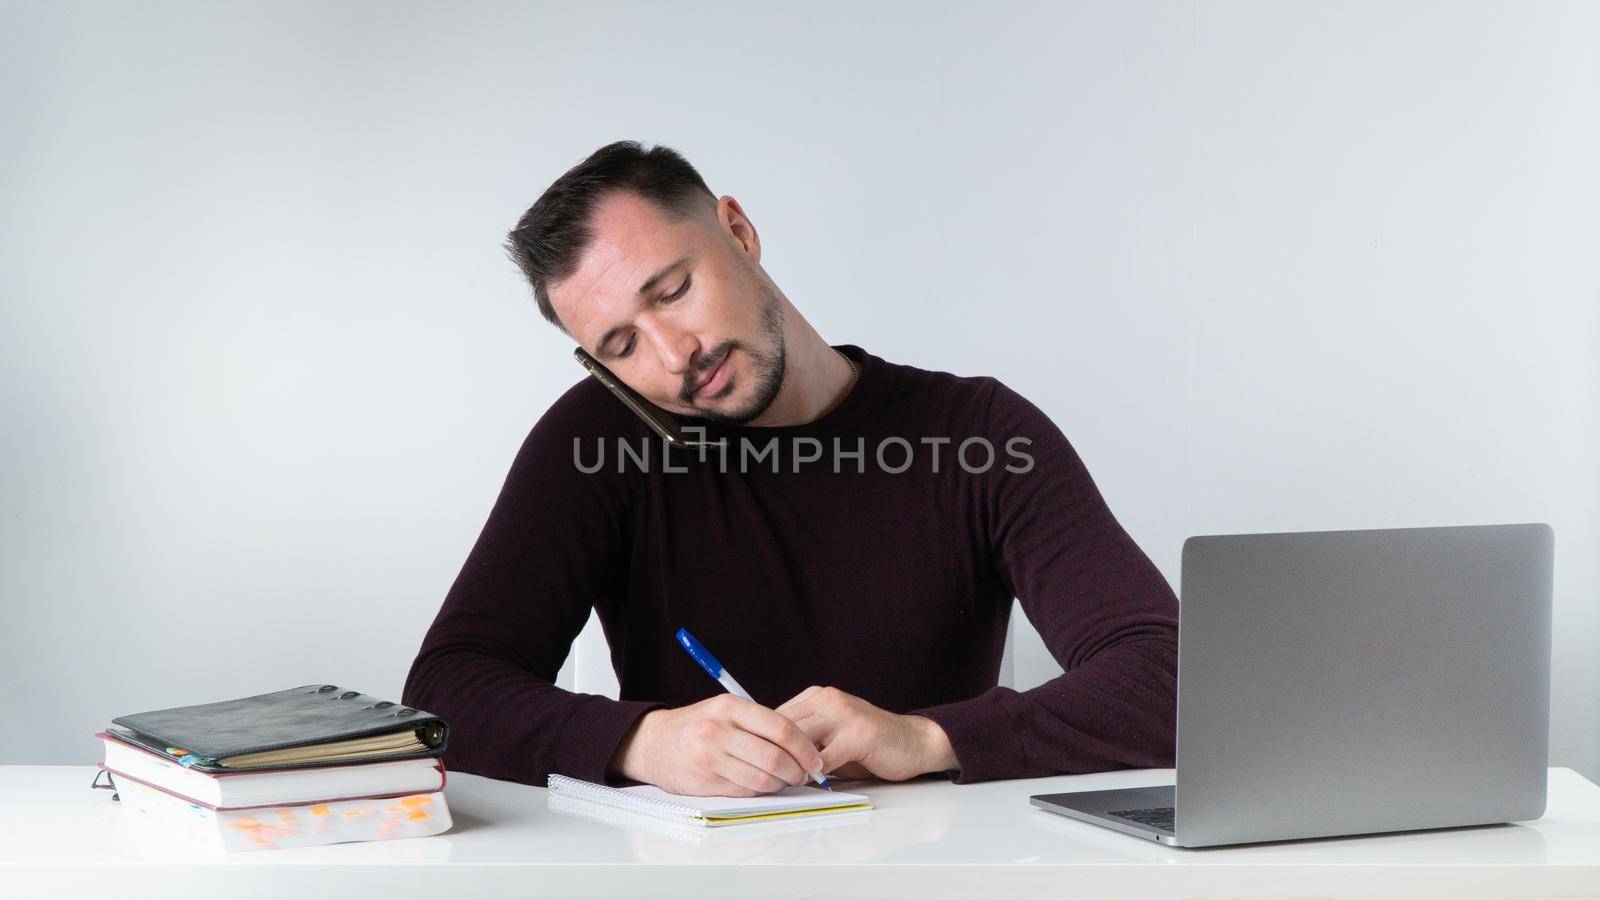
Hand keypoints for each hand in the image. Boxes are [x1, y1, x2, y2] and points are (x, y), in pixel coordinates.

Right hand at [609, 694, 825, 796]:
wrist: (652, 742)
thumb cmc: (697, 725)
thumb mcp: (724, 710)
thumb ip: (758, 722)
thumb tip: (800, 745)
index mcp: (729, 707)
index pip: (780, 727)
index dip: (804, 747)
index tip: (815, 758)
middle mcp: (718, 731)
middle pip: (774, 756)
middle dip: (798, 770)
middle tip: (805, 774)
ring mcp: (709, 758)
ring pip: (762, 778)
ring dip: (781, 784)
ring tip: (786, 780)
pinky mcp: (704, 781)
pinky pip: (745, 791)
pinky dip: (761, 791)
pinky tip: (764, 785)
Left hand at [776, 686, 957, 781]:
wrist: (913, 742)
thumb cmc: (869, 743)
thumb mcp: (830, 735)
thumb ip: (804, 740)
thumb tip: (769, 758)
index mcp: (817, 696)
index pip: (776, 716)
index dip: (764, 740)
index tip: (755, 761)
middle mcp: (827, 699)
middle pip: (783, 726)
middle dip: (772, 754)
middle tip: (764, 777)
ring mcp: (844, 714)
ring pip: (800, 740)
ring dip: (790, 764)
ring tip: (784, 782)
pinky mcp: (858, 734)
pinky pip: (824, 757)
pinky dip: (813, 773)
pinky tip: (812, 782)